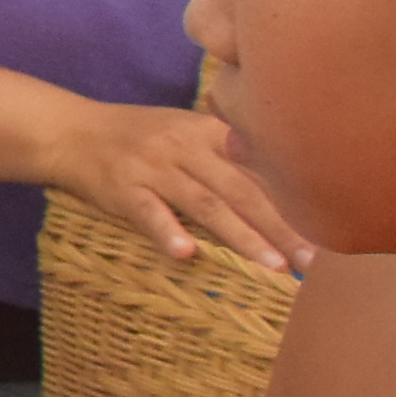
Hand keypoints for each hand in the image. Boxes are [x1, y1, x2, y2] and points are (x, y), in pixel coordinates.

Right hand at [44, 96, 306, 273]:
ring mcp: (152, 167)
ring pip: (205, 204)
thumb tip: (281, 187)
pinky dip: (167, 232)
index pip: (260, 167)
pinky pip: (148, 212)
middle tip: (312, 260)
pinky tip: (185, 255)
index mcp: (206, 131)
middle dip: (281, 226)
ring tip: (273, 265)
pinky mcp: (122, 187)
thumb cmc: (135, 138)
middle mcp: (184, 147)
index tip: (327, 230)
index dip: (295, 199)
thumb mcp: (183, 132)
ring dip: (242, 237)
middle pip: (242, 189)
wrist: (68, 131)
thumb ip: (226, 154)